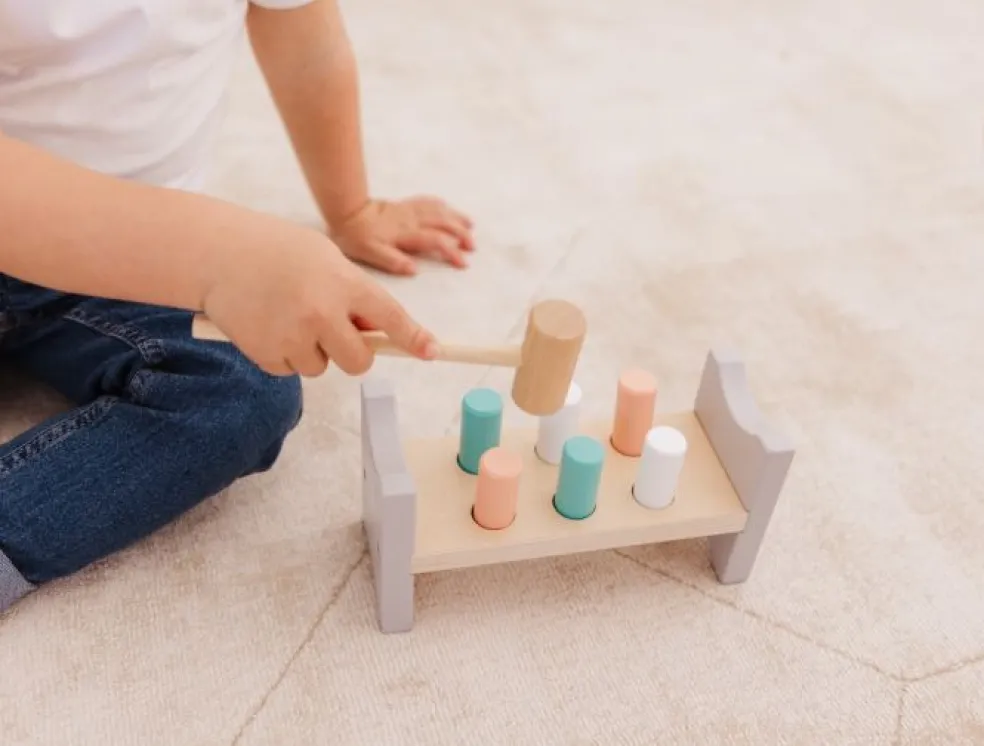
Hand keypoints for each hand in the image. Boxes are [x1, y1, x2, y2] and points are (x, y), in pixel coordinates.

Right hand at [200, 227, 436, 376]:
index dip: (413, 338)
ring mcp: (294, 336)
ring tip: (288, 315)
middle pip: (359, 361)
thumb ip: (354, 293)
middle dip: (354, 353)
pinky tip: (269, 324)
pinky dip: (284, 354)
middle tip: (336, 332)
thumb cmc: (279, 252)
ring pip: (321, 367)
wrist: (219, 253)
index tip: (432, 351)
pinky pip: (290, 369)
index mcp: (344, 284)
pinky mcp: (267, 354)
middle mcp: (323, 313)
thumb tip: (377, 332)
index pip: (390, 318)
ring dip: (312, 350)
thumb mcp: (326, 259)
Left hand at [330, 196, 474, 275]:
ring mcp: (410, 210)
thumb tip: (414, 270)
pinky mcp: (404, 204)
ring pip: (439, 211)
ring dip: (456, 218)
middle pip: (444, 224)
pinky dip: (441, 205)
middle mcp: (413, 220)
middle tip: (472, 247)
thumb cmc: (356, 237)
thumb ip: (393, 261)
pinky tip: (447, 208)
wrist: (346, 211)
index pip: (437, 242)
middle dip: (462, 234)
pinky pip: (428, 201)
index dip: (453, 252)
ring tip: (470, 226)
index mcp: (407, 234)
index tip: (463, 264)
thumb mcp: (370, 254)